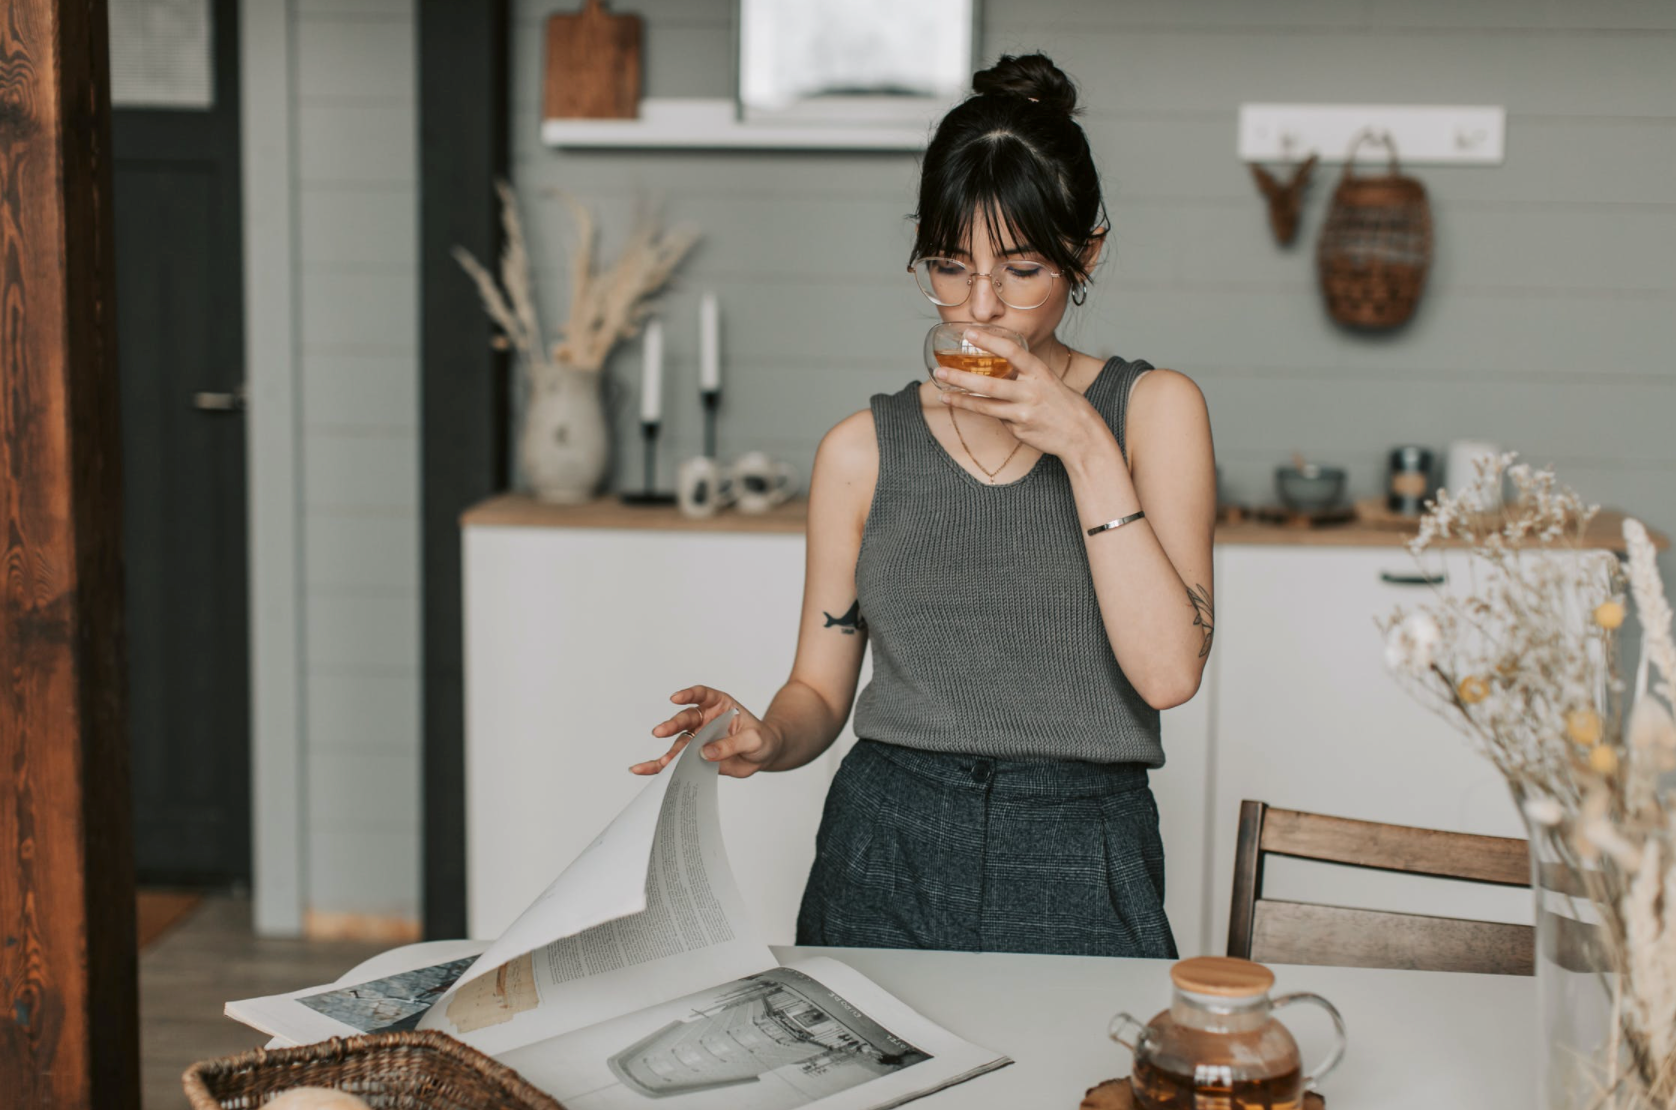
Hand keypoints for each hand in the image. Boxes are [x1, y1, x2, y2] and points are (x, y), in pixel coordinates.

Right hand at [631, 685, 782, 778]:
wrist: (762, 754)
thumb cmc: (761, 739)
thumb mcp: (753, 740)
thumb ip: (731, 744)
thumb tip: (705, 753)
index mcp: (720, 705)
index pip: (702, 694)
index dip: (688, 694)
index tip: (676, 698)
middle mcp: (705, 718)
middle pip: (685, 719)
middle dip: (672, 725)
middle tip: (659, 732)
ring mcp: (698, 737)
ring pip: (678, 742)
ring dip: (669, 752)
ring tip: (663, 763)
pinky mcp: (694, 756)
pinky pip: (674, 759)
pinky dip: (658, 765)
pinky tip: (642, 769)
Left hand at [933, 330, 1110, 464]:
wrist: (1080, 434)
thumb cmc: (1062, 402)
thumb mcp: (1047, 380)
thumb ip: (1023, 374)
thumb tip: (995, 369)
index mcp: (1039, 373)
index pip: (1012, 351)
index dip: (990, 341)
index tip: (970, 332)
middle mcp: (1030, 392)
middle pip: (989, 385)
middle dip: (961, 378)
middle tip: (940, 371)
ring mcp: (1023, 413)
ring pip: (985, 407)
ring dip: (961, 400)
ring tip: (943, 395)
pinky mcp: (1018, 430)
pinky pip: (998, 419)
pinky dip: (994, 415)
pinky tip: (999, 414)